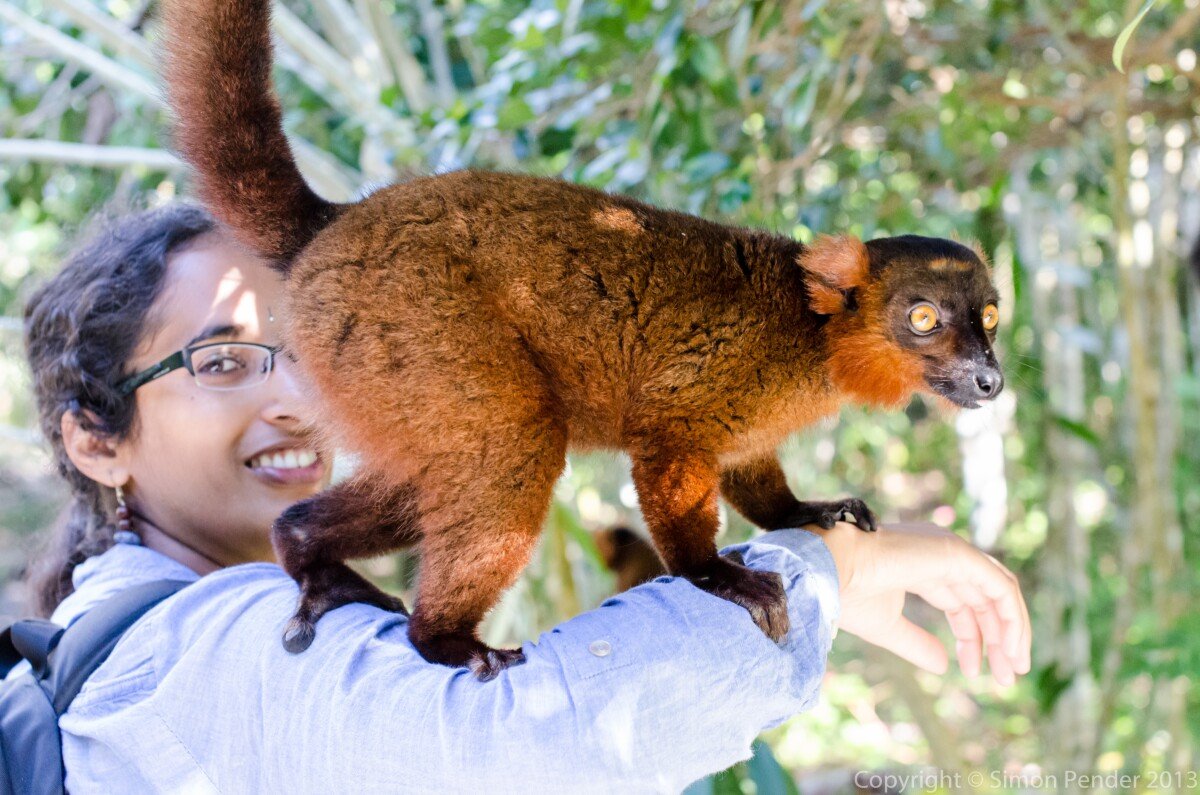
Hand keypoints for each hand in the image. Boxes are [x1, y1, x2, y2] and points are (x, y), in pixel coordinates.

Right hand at [807, 521, 1031, 685]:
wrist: (831, 568)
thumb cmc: (847, 592)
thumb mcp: (886, 627)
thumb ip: (916, 643)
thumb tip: (944, 665)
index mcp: (923, 566)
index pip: (962, 602)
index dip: (972, 638)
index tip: (972, 673)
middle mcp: (942, 554)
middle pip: (984, 599)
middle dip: (997, 639)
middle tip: (1005, 677)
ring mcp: (952, 550)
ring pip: (999, 592)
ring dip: (1011, 631)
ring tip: (1011, 669)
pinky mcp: (958, 554)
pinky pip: (1000, 588)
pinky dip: (1012, 618)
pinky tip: (1009, 648)